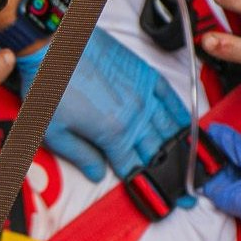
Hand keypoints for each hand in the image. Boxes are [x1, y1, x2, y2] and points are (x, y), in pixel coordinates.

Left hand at [16, 28, 189, 181]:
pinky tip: (186, 125)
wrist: (54, 43)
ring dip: (180, 148)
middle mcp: (134, 116)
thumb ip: (80, 155)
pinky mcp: (145, 74)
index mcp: (113, 134)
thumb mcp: (54, 131)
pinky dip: (180, 114)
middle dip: (171, 173)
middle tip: (186, 190)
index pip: (134, 167)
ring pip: (169, 127)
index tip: (160, 198)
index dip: (147, 185)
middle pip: (156, 151)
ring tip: (191, 164)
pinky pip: (170, 97)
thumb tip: (97, 174)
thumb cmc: (49, 84)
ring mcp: (143, 94)